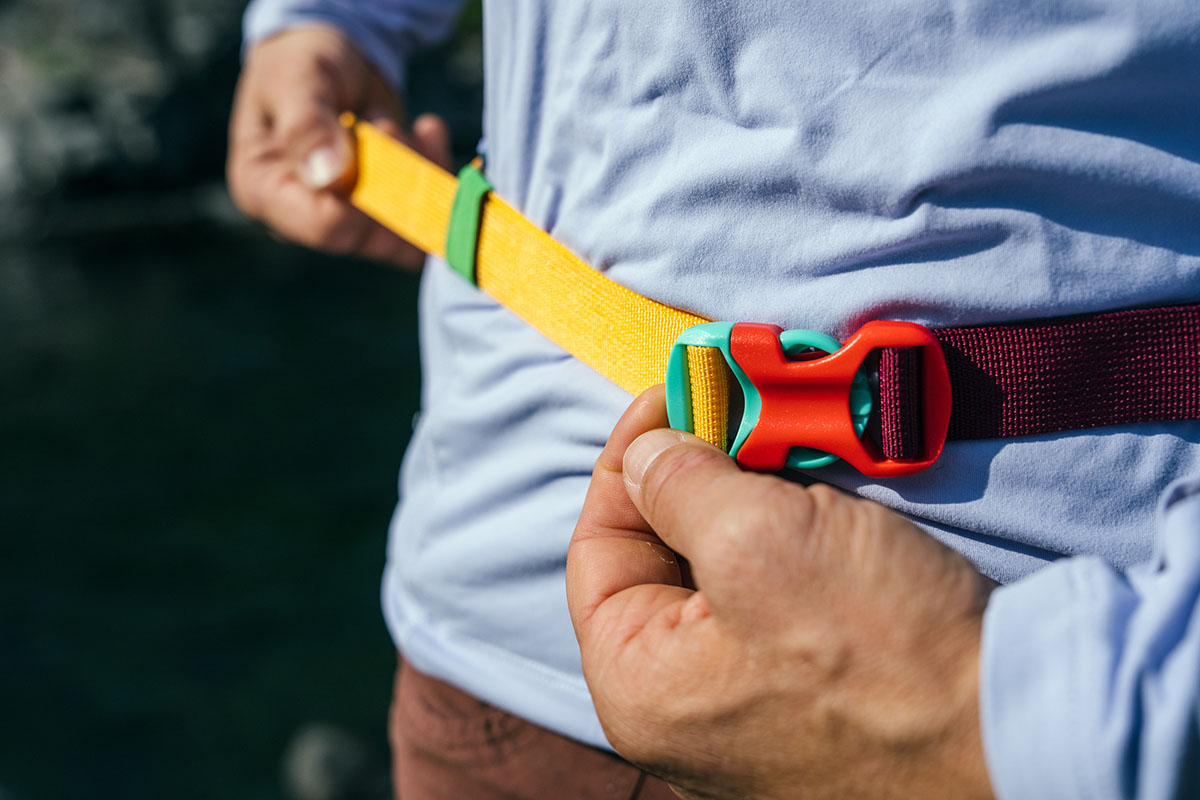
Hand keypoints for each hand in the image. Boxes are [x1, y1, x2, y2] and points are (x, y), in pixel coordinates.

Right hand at [227, 25, 451, 267]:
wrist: (332, 58)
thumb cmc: (298, 64)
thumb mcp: (296, 79)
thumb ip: (307, 124)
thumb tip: (328, 173)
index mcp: (267, 193)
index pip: (326, 228)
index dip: (365, 198)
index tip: (377, 137)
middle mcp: (307, 217)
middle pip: (374, 234)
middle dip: (397, 178)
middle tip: (388, 124)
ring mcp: (351, 218)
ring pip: (409, 228)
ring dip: (422, 172)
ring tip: (405, 125)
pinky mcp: (387, 209)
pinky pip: (431, 214)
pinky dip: (439, 170)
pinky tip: (428, 130)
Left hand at [567, 387, 995, 799]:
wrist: (1022, 729)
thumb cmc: (884, 653)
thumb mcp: (760, 540)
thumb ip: (679, 485)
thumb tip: (648, 454)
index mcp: (640, 684)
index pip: (598, 547)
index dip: (629, 459)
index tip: (674, 395)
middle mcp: (683, 705)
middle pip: (661, 556)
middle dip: (697, 472)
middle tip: (737, 406)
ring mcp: (747, 702)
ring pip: (723, 570)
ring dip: (750, 497)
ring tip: (786, 441)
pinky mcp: (809, 691)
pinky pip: (774, 596)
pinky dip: (790, 537)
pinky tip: (819, 497)